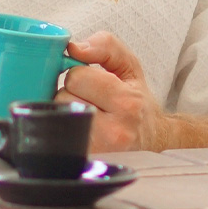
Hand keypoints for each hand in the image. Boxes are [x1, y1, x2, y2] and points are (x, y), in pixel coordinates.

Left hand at [59, 30, 159, 151]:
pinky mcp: (83, 162)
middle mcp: (115, 132)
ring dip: (64, 111)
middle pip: (62, 97)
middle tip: (89, 101)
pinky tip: (77, 129)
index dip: (80, 75)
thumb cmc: (137, 101)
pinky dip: (61, 129)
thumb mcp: (129, 66)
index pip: (77, 76)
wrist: (153, 140)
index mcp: (128, 103)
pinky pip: (54, 137)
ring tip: (85, 114)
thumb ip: (106, 46)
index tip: (93, 84)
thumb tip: (74, 47)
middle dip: (71, 94)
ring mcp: (98, 151)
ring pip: (55, 116)